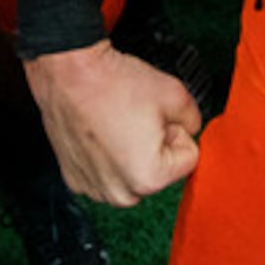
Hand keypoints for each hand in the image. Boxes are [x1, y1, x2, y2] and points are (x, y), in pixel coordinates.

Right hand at [25, 43, 202, 205]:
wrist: (69, 72)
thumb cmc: (115, 83)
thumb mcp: (175, 93)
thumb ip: (194, 119)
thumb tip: (190, 130)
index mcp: (149, 178)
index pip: (187, 158)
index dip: (176, 130)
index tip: (156, 116)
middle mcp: (119, 193)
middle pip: (158, 172)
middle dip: (155, 146)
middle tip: (137, 118)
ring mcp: (93, 188)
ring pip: (131, 175)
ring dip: (131, 153)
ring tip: (116, 123)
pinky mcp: (74, 179)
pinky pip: (105, 174)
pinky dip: (105, 156)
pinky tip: (99, 132)